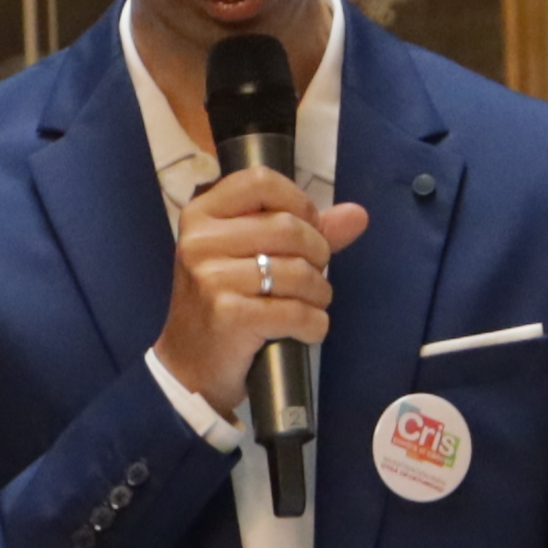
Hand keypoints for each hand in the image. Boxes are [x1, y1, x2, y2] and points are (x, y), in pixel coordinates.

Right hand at [153, 163, 371, 415]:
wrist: (189, 366)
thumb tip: (358, 215)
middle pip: (288, 227)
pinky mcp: (228, 314)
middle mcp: (200, 241)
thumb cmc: (224, 303)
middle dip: (317, 256)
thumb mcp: (251, 256)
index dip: (298, 203)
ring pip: (298, 271)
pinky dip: (314, 324)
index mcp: (201, 215)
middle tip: (311, 277)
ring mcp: (211, 278)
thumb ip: (304, 230)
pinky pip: (297, 311)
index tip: (307, 228)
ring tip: (308, 304)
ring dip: (319, 294)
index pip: (261, 181)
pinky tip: (305, 329)